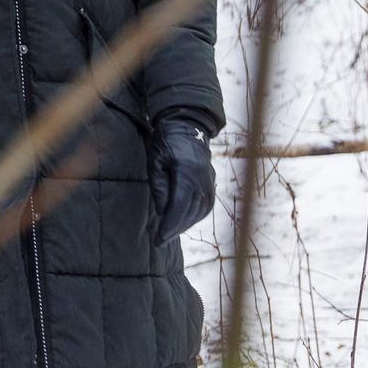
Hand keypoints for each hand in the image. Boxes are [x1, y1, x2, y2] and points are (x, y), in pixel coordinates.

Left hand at [147, 115, 215, 245]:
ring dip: (184, 225)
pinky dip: (193, 217)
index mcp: (187, 170)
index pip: (180, 203)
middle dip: (175, 229)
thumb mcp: (155, 162)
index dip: (170, 224)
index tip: (159, 238)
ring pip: (200, 211)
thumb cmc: (165, 142)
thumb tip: (162, 213)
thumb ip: (159, 187)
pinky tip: (181, 222)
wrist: (187, 126)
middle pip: (191, 210)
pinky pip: (205, 206)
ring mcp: (210, 180)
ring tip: (167, 233)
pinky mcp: (212, 183)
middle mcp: (203, 177)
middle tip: (159, 240)